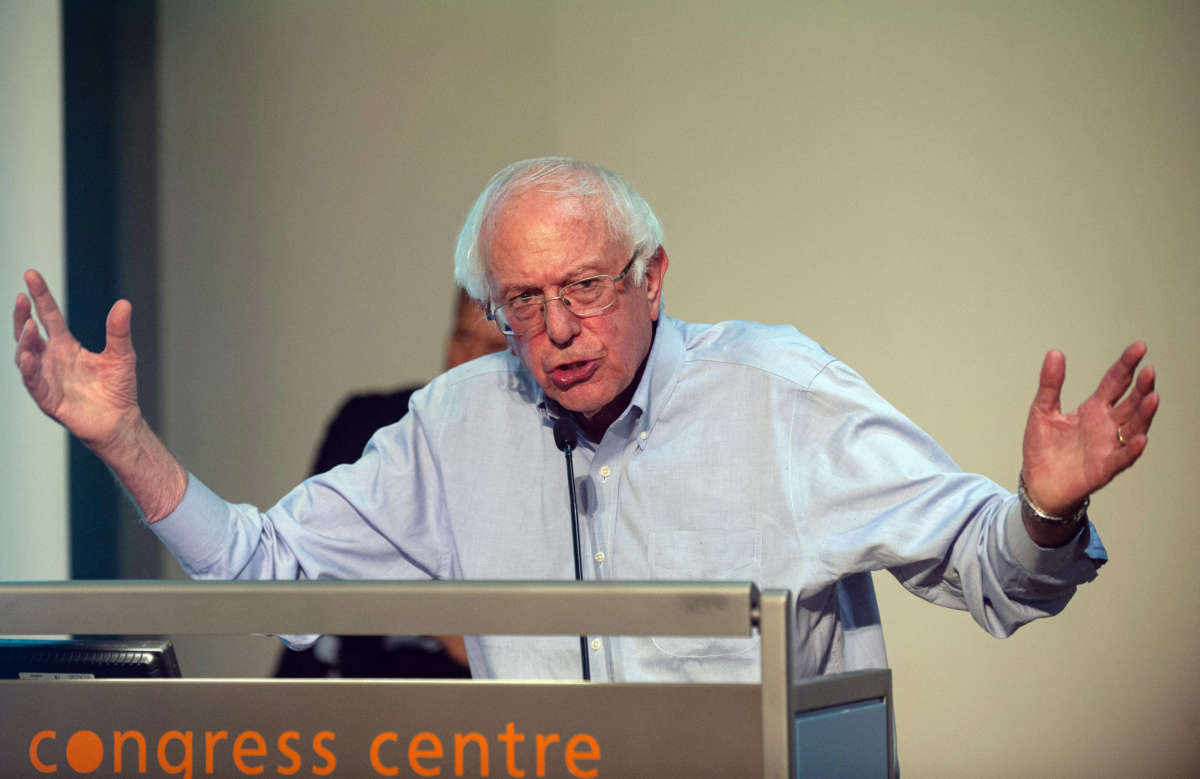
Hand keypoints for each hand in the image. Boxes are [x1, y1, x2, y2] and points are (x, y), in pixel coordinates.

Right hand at [14, 269, 187, 521]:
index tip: (31, 274)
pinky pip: (33, 382)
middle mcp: (51, 358)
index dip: (39, 296)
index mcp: (66, 345)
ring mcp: (46, 377)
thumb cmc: (119, 388)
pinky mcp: (47, 398)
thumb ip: (118, 331)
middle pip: (28, 332)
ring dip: (24, 340)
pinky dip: (30, 369)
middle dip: (22, 314)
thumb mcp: (122, 354)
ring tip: (28, 324)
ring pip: (25, 355)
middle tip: (20, 297)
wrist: (120, 421)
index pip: (48, 315)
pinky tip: (29, 355)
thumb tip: (124, 303)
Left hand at [1021, 343, 1158, 521]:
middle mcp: (1106, 425)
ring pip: (1133, 427)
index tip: (1139, 347)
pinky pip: (1122, 457)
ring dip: (1144, 414)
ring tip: (1152, 397)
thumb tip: (1055, 353)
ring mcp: (1108, 446)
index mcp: (1093, 409)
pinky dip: (1131, 449)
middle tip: (1148, 371)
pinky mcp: (1104, 468)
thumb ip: (1050, 384)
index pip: (1114, 382)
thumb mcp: (1042, 411)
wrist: (1038, 483)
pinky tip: (1140, 438)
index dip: (1126, 365)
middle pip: (1129, 402)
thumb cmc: (1044, 448)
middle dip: (1140, 387)